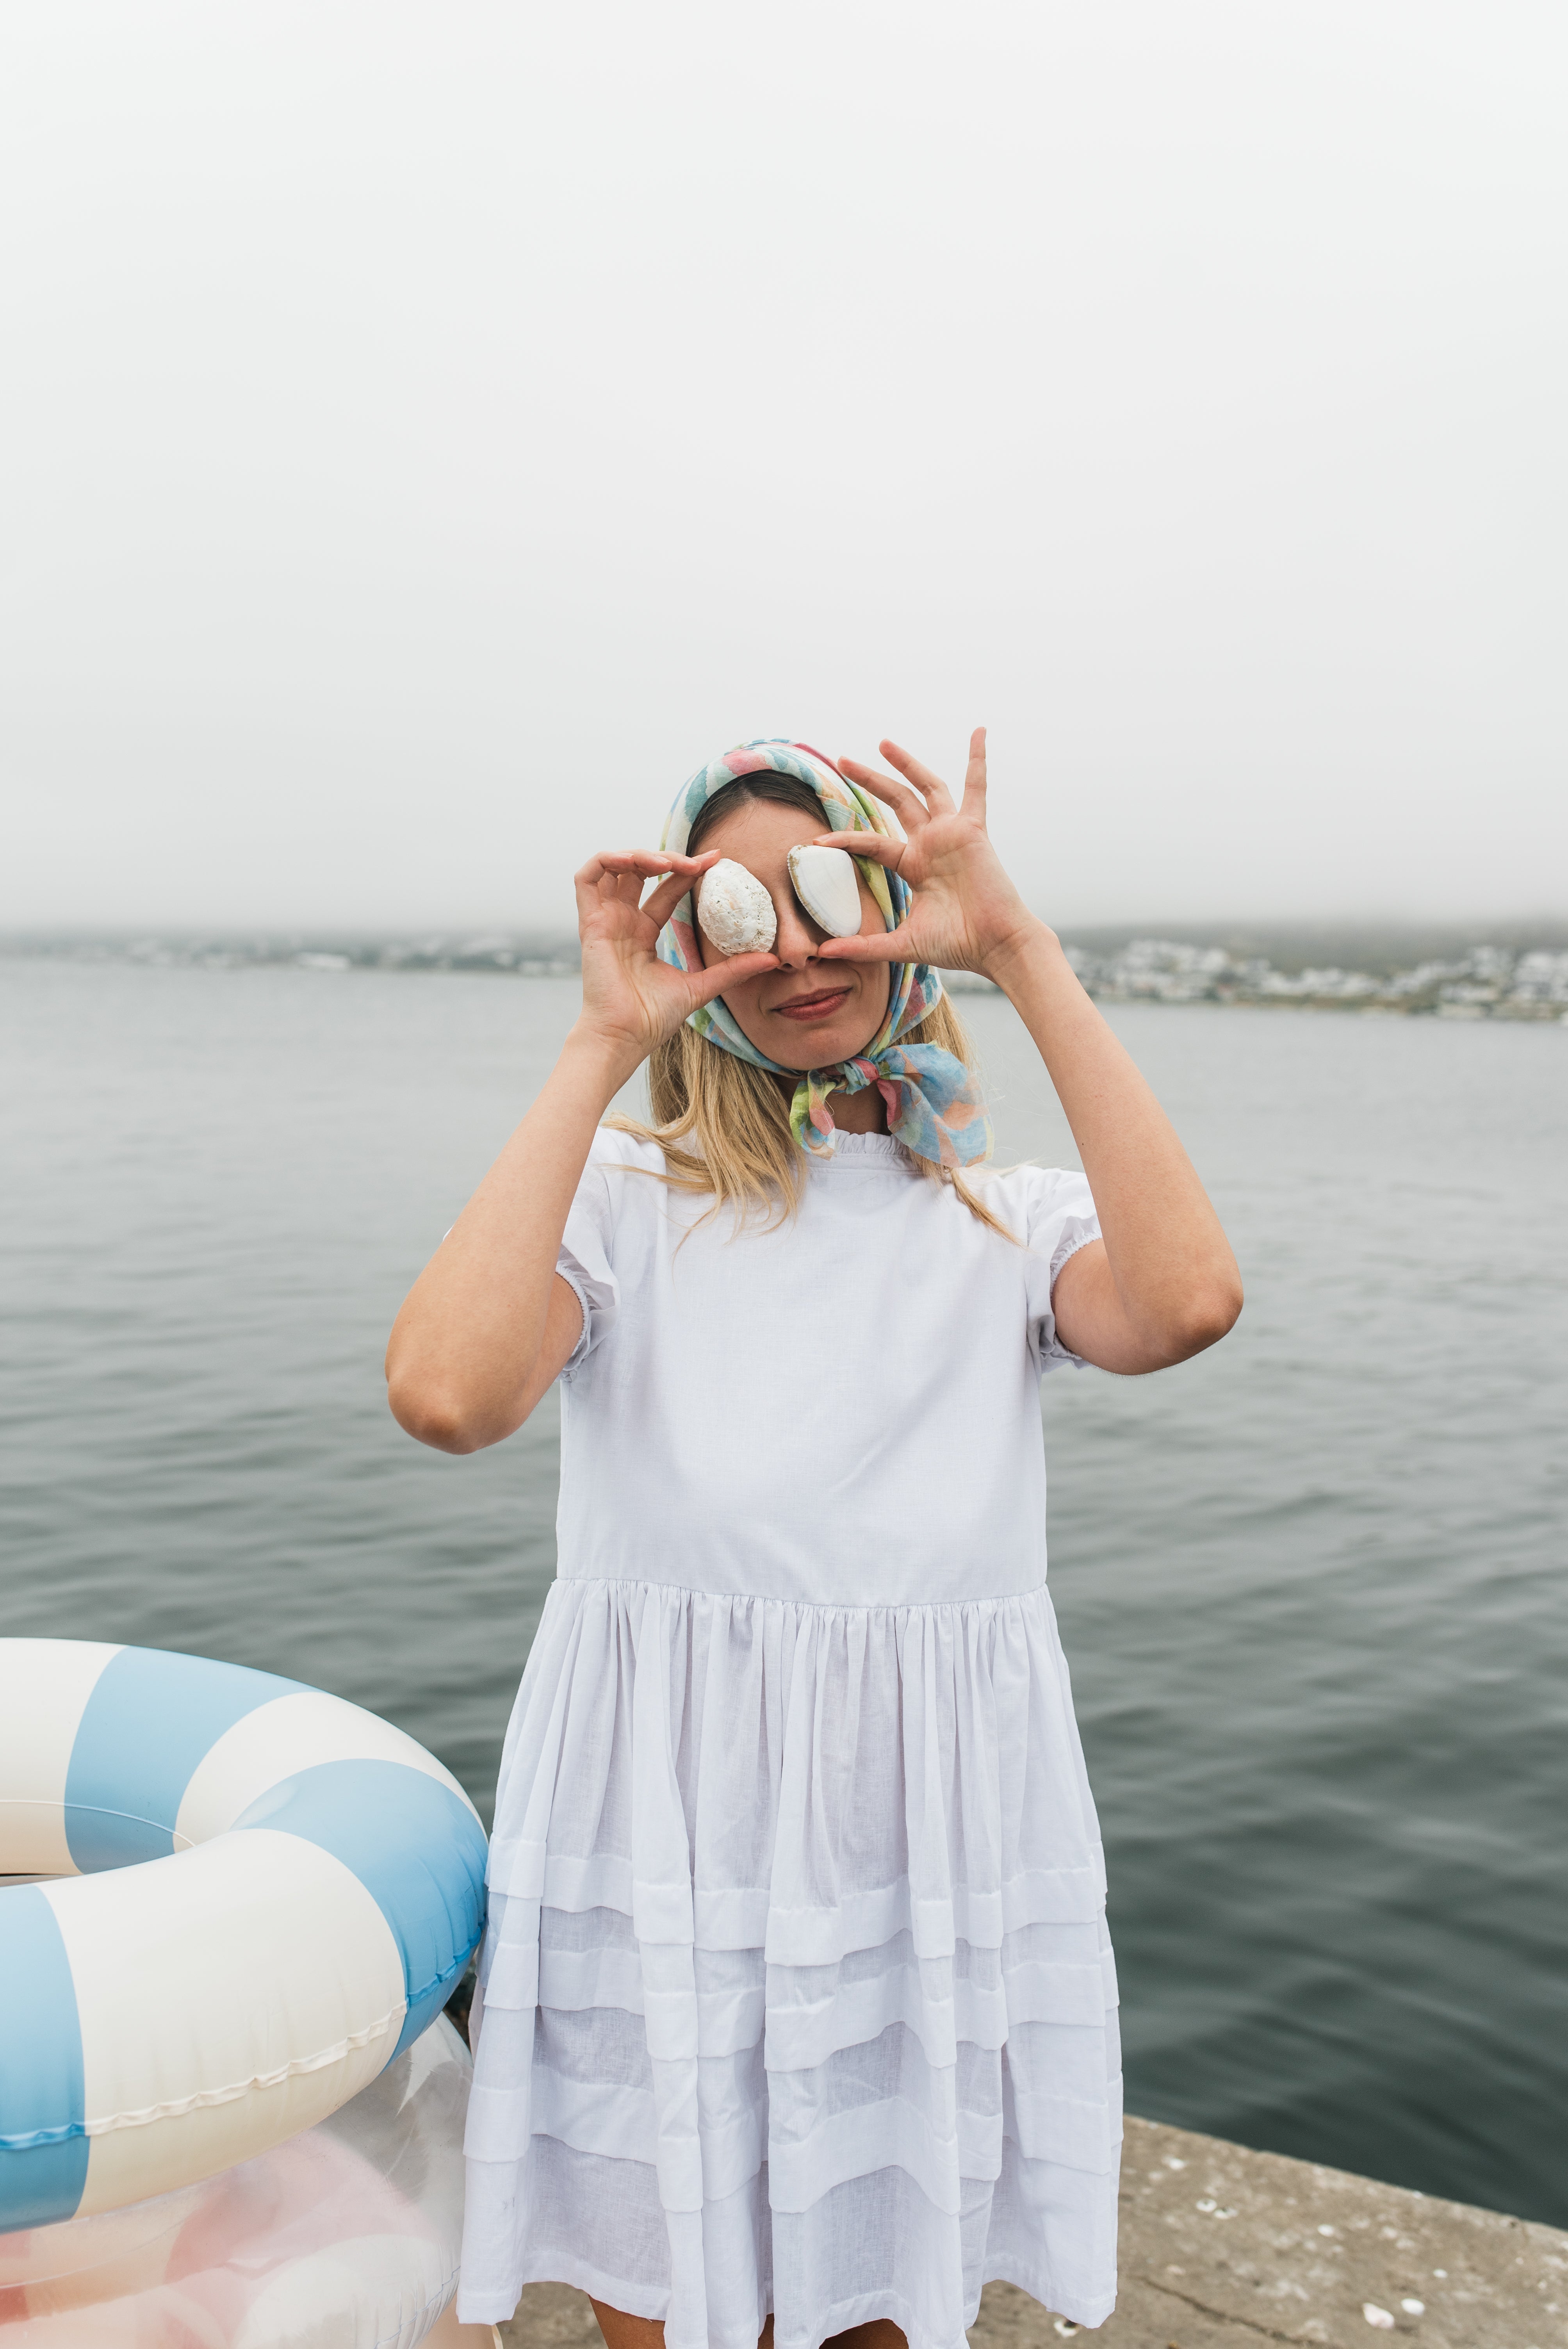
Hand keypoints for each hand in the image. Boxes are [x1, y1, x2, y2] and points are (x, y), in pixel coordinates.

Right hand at [571, 849, 777, 1069]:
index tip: (717, 860)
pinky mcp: (589, 924)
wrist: (625, 1037)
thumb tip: (772, 958)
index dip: (688, 871)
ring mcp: (605, 921)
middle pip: (641, 873)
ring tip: (668, 862)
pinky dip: (607, 860)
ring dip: (640, 855)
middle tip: (698, 862)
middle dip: (669, 859)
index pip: (666, 890)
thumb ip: (732, 970)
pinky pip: (587, 879)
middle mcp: (622, 923)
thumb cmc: (652, 1019)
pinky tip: (635, 860)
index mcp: (643, 934)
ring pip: (614, 868)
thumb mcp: (701, 986)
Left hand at [813, 728, 1045, 980]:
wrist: (995, 946)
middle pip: (896, 802)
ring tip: (883, 742)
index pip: (872, 842)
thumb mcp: (902, 944)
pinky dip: (978, 759)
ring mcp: (952, 834)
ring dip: (906, 763)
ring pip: (926, 787)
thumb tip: (823, 954)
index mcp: (915, 866)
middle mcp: (931, 844)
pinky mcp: (973, 831)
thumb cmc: (957, 945)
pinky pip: (977, 788)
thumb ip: (864, 946)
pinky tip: (978, 732)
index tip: (816, 841)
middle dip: (870, 779)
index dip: (846, 838)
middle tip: (841, 761)